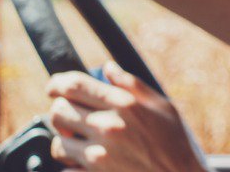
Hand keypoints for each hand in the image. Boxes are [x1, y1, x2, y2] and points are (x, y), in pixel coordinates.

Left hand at [45, 63, 207, 171]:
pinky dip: (71, 167)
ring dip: (63, 142)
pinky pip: (66, 170)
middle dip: (59, 112)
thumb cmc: (175, 146)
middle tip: (68, 118)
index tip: (53, 88)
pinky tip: (84, 165)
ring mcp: (99, 156)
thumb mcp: (163, 107)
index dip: (56, 84)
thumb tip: (108, 68)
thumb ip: (132, 85)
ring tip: (77, 144)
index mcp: (124, 105)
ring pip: (57, 144)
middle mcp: (108, 128)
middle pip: (58, 111)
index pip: (74, 86)